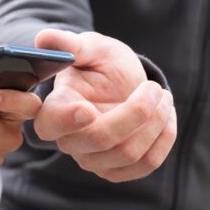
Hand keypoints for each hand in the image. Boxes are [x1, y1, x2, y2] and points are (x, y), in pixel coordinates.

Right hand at [31, 29, 175, 182]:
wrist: (125, 84)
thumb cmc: (102, 64)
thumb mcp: (91, 47)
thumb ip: (70, 44)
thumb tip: (43, 38)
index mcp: (55, 109)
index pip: (51, 124)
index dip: (67, 120)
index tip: (87, 109)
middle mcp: (69, 141)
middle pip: (101, 140)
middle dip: (136, 112)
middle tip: (154, 87)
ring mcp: (93, 160)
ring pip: (128, 153)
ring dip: (156, 122)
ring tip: (163, 96)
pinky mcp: (117, 170)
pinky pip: (146, 164)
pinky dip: (164, 138)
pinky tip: (166, 115)